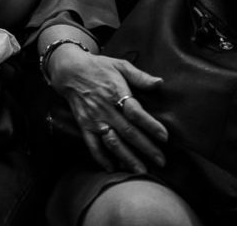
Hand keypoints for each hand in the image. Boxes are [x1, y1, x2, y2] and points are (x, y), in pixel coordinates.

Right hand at [50, 46, 166, 173]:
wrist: (71, 71)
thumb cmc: (100, 67)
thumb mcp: (121, 66)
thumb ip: (140, 77)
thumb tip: (160, 83)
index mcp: (116, 93)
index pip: (136, 113)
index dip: (151, 126)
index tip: (165, 137)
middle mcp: (106, 109)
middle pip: (128, 132)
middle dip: (146, 148)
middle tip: (161, 161)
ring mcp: (94, 120)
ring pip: (112, 143)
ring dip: (127, 158)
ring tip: (141, 171)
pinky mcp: (84, 127)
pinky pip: (93, 146)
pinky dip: (102, 159)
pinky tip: (113, 168)